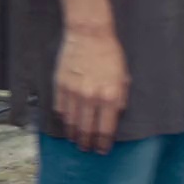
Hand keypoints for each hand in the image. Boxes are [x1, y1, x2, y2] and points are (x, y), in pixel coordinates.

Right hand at [53, 26, 129, 153]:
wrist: (89, 34)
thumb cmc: (110, 54)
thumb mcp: (123, 77)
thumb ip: (120, 99)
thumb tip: (114, 115)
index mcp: (110, 97)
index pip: (105, 129)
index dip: (103, 143)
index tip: (101, 149)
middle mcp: (91, 98)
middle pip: (86, 129)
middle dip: (87, 142)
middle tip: (86, 148)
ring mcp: (73, 92)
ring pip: (71, 122)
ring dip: (73, 133)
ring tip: (74, 139)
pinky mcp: (60, 85)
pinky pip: (60, 108)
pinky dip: (63, 118)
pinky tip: (66, 121)